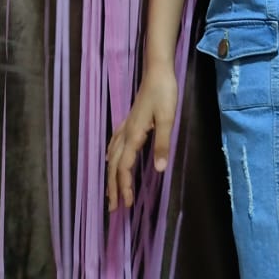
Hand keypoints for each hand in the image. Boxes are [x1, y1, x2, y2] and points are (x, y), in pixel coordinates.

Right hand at [106, 62, 177, 209]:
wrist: (158, 70)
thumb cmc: (164, 92)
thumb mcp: (168, 118)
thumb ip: (163, 144)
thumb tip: (159, 170)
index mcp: (134, 135)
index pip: (124, 167)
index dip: (124, 187)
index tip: (126, 204)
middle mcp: (126, 133)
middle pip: (114, 165)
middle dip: (113, 187)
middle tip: (113, 208)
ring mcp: (126, 125)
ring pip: (113, 155)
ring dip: (111, 175)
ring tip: (110, 191)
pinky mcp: (130, 120)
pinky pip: (115, 143)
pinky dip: (111, 156)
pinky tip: (110, 158)